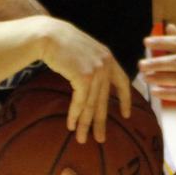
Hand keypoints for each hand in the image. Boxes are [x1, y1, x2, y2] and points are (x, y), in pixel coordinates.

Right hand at [41, 20, 130, 142]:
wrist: (49, 35)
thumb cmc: (62, 42)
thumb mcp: (84, 50)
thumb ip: (93, 62)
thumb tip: (93, 80)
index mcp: (108, 57)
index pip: (122, 81)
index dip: (125, 99)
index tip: (126, 115)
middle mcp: (105, 64)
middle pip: (104, 99)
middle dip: (101, 121)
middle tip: (101, 138)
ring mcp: (96, 70)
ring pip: (91, 103)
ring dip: (85, 123)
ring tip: (82, 138)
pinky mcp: (84, 76)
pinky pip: (80, 101)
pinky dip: (75, 115)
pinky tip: (71, 125)